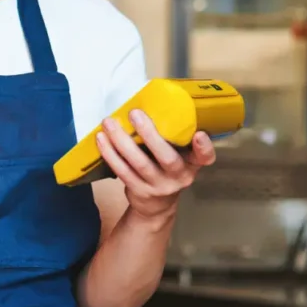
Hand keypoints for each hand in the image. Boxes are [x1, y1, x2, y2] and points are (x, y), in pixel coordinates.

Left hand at [95, 109, 216, 224]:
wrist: (156, 205)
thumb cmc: (166, 169)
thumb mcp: (179, 156)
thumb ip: (173, 137)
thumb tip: (152, 101)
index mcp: (192, 164)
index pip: (205, 158)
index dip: (204, 147)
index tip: (200, 134)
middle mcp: (179, 177)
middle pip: (167, 158)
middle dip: (150, 134)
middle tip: (134, 113)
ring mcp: (158, 186)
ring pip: (140, 164)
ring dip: (122, 142)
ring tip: (109, 122)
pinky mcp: (139, 191)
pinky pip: (122, 171)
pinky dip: (110, 154)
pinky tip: (101, 139)